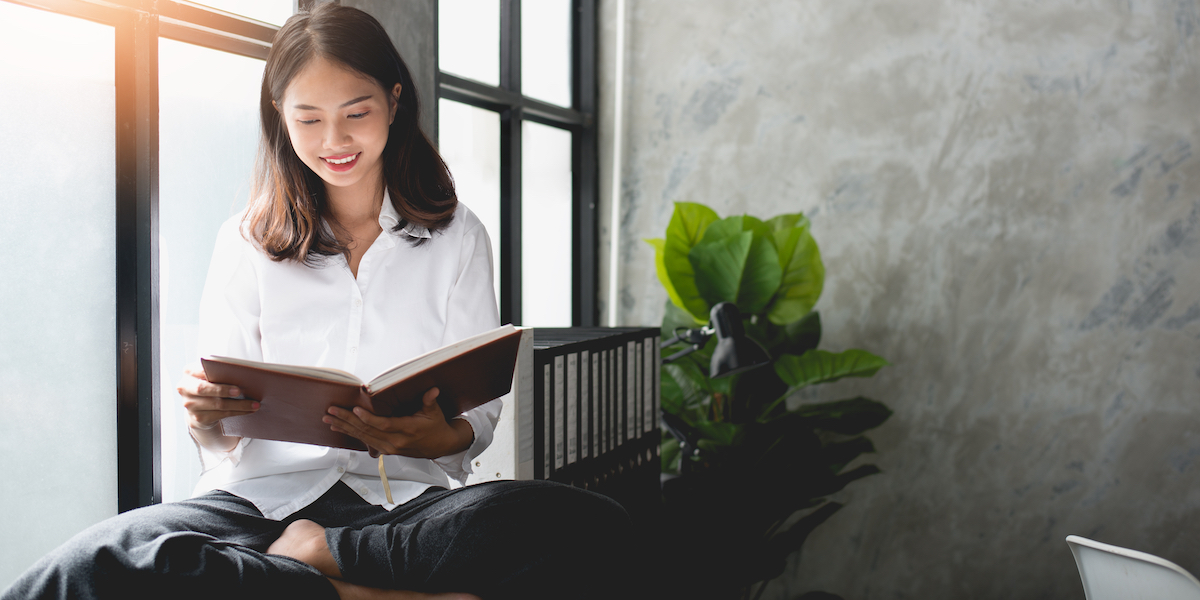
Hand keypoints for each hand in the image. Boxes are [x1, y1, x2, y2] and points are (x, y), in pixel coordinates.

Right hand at [177, 362, 257, 449]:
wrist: (198, 407)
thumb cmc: (210, 385)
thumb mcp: (209, 376)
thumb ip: (218, 372)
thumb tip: (243, 373)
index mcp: (188, 373)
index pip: (200, 370)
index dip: (212, 372)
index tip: (227, 371)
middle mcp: (185, 388)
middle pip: (203, 389)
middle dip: (222, 389)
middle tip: (239, 390)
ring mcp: (190, 405)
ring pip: (217, 404)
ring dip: (239, 404)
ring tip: (255, 404)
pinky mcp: (198, 418)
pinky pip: (221, 415)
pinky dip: (238, 412)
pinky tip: (249, 410)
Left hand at [323, 388, 472, 458]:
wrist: (440, 446)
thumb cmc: (436, 426)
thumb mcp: (435, 412)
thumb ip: (430, 401)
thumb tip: (432, 390)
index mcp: (408, 430)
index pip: (384, 425)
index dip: (369, 418)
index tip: (355, 410)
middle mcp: (396, 442)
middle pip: (368, 431)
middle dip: (347, 420)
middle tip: (332, 411)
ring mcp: (389, 448)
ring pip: (363, 437)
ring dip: (344, 428)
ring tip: (329, 419)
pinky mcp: (385, 450)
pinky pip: (365, 441)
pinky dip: (351, 434)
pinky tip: (339, 428)